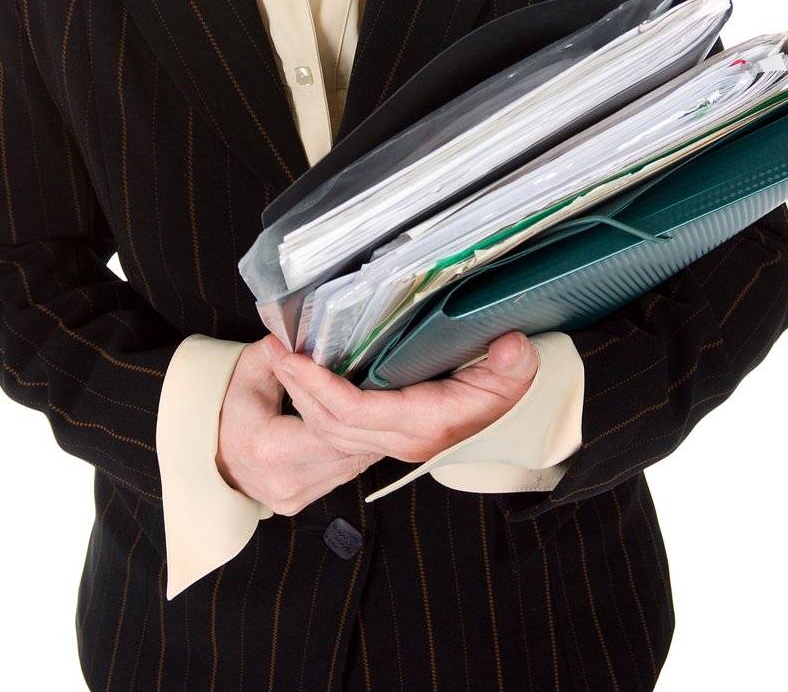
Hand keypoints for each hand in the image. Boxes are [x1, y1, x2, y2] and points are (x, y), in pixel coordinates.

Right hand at [215, 334, 382, 515]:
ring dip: (365, 439)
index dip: (347, 403)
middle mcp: (283, 481)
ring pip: (349, 467)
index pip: (328, 427)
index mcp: (269, 449)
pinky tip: (359, 430)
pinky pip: (339, 477)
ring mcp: (291, 497)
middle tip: (385, 395)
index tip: (364, 381)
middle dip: (366, 423)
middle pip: (346, 451)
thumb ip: (276, 352)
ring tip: (376, 409)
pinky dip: (351, 453)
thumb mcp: (250, 369)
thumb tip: (297, 334)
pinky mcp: (298, 504)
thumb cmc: (231, 407)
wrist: (209, 451)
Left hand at [269, 331, 540, 464]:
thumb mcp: (514, 374)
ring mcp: (393, 440)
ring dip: (302, 396)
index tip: (294, 358)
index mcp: (424, 424)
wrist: (511, 415)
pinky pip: (341, 427)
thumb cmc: (506, 390)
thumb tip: (510, 347)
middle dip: (298, 390)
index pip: (357, 413)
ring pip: (331, 430)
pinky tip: (306, 377)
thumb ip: (511, 365)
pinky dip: (317, 403)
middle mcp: (403, 439)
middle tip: (274, 350)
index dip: (320, 388)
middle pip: (332, 425)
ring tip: (282, 358)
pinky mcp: (388, 434)